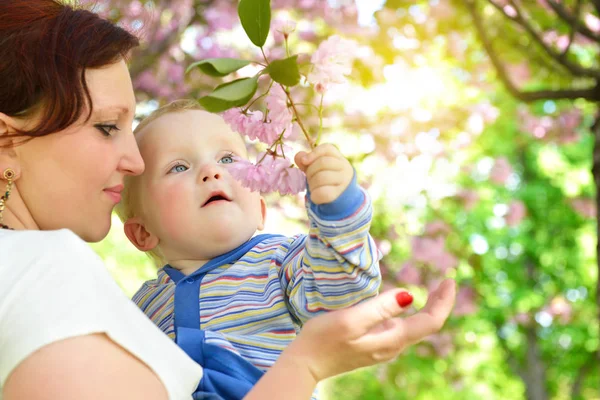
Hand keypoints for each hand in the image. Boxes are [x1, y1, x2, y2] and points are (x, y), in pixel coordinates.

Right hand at [284, 279, 455, 381]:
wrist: (305, 363)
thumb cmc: (324, 338)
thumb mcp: (351, 319)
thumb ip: (380, 308)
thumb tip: (409, 296)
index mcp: (391, 339)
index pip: (430, 322)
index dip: (443, 301)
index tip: (449, 280)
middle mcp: (392, 346)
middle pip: (426, 325)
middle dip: (439, 302)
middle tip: (446, 280)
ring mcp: (383, 348)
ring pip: (414, 328)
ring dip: (427, 308)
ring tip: (434, 288)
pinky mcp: (373, 345)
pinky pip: (401, 329)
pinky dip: (411, 314)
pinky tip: (406, 304)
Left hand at [295, 143, 353, 204]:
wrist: (340, 202)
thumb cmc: (326, 183)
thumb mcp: (317, 170)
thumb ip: (307, 162)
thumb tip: (299, 156)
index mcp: (339, 159)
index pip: (328, 148)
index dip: (314, 153)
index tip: (304, 161)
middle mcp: (345, 168)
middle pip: (323, 162)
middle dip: (310, 171)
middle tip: (310, 179)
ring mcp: (344, 182)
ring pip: (321, 178)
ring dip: (311, 185)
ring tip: (314, 188)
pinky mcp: (340, 196)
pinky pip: (322, 193)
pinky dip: (314, 195)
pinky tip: (316, 197)